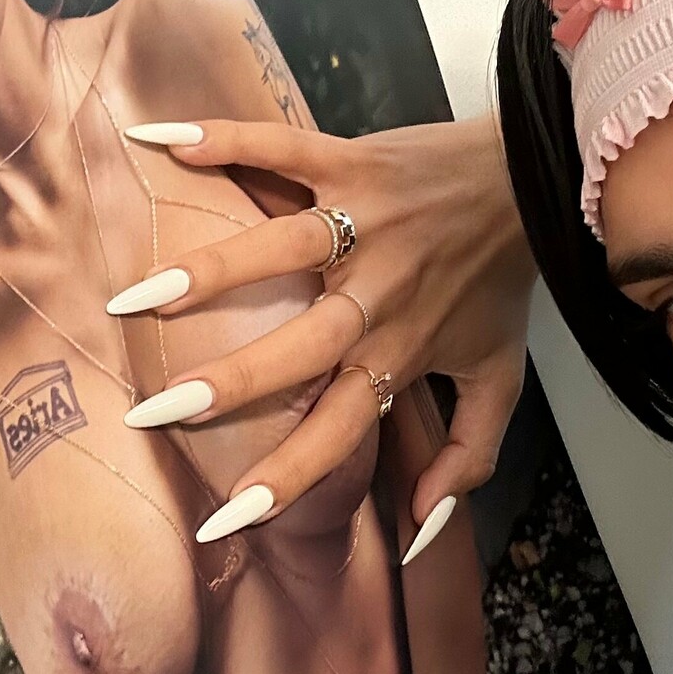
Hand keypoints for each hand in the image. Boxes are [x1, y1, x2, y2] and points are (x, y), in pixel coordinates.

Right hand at [108, 116, 536, 535]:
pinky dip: (228, 142)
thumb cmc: (499, 283)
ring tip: (139, 298)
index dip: (286, 478)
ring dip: (212, 273)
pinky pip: (284, 150)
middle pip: (298, 350)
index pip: (337, 433)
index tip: (226, 519)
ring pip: (282, 251)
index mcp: (396, 356)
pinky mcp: (351, 161)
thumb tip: (418, 531)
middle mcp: (374, 298)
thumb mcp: (501, 382)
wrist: (533, 179)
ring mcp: (361, 225)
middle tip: (158, 411)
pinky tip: (163, 143)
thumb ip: (466, 458)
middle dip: (230, 383)